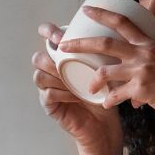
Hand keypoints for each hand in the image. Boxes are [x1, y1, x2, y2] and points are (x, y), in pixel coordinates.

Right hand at [32, 22, 122, 152]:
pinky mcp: (49, 105)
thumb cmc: (107, 94)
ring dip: (57, 75)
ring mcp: (47, 89)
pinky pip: (48, 94)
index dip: (48, 32)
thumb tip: (115, 29)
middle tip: (66, 55)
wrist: (105, 125)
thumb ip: (105, 51)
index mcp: (63, 58)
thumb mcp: (107, 68)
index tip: (59, 35)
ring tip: (75, 79)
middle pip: (39, 57)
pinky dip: (62, 92)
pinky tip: (76, 95)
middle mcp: (51, 71)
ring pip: (40, 74)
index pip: (46, 37)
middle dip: (50, 54)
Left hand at [59, 6, 154, 127]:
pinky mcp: (142, 90)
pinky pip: (116, 95)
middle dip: (81, 43)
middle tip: (64, 45)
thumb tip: (131, 68)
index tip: (86, 9)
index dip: (102, 14)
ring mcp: (142, 71)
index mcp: (148, 44)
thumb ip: (147, 60)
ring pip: (105, 72)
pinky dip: (109, 101)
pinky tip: (107, 104)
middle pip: (105, 43)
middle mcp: (144, 54)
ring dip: (93, 82)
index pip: (123, 22)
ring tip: (89, 88)